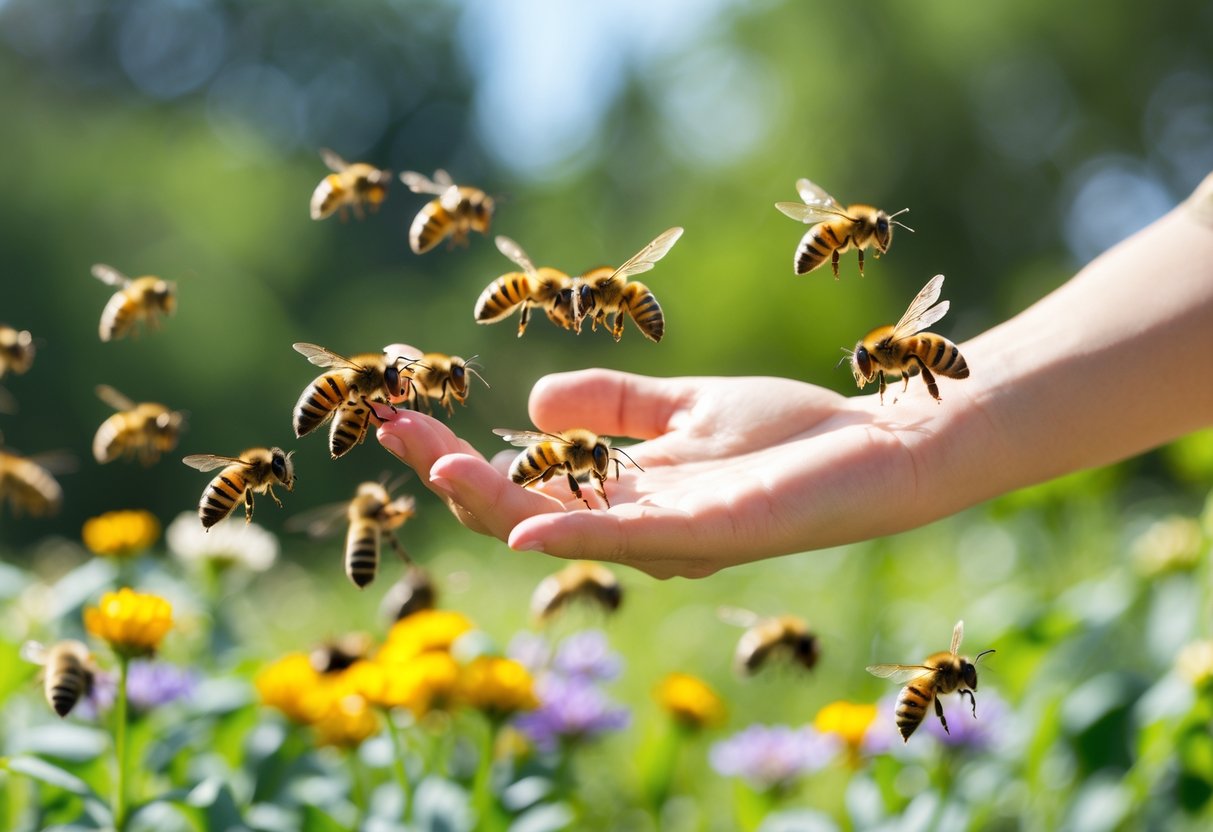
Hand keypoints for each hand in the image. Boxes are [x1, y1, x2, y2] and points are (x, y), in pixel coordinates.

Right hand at [375, 366, 950, 577]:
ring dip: (492, 501)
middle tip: (391, 427)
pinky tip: (523, 528)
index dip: (459, 456)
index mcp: (625, 498)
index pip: (523, 486)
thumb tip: (529, 407)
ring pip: (560, 530)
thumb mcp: (683, 408)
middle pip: (522, 513)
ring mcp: (671, 536)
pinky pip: (631, 540)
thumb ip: (613, 407)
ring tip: (432, 463)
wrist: (880, 447)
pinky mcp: (713, 530)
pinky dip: (574, 536)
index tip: (403, 411)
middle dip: (453, 474)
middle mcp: (635, 528)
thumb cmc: (789, 434)